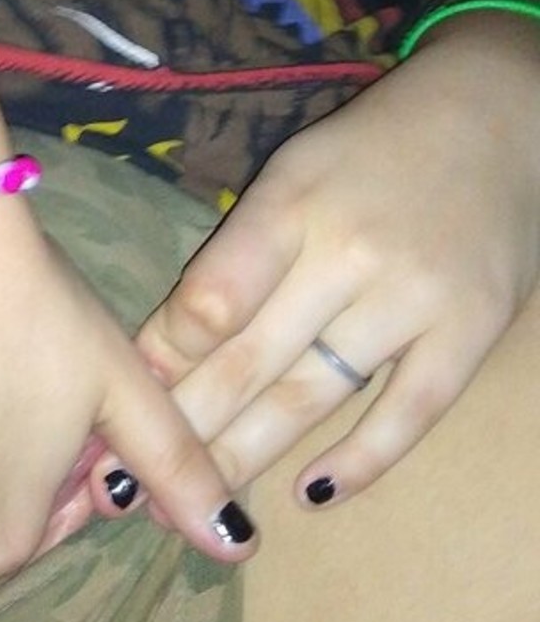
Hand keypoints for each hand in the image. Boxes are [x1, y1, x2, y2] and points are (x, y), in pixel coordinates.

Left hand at [91, 28, 539, 512]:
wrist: (501, 118)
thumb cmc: (373, 152)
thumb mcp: (294, 172)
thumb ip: (237, 252)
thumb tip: (167, 347)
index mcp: (293, 202)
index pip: (212, 298)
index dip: (163, 359)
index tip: (121, 404)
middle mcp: (349, 251)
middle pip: (252, 358)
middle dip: (185, 429)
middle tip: (129, 488)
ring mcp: (414, 297)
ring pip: (314, 394)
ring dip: (248, 454)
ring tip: (197, 503)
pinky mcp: (469, 332)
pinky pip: (408, 413)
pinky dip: (359, 461)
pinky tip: (307, 492)